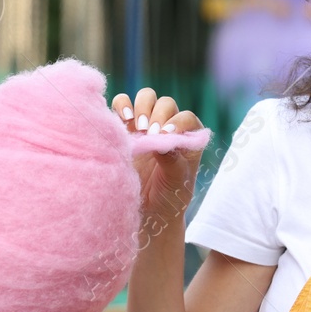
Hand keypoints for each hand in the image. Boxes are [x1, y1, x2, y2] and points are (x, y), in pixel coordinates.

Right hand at [109, 88, 206, 230]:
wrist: (145, 213)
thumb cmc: (168, 199)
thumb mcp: (177, 183)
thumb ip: (173, 161)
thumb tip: (161, 139)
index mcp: (188, 139)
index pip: (187, 118)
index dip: (177, 122)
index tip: (165, 135)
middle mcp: (168, 128)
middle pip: (165, 104)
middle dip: (158, 114)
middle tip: (149, 133)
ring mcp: (145, 127)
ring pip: (145, 98)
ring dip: (141, 106)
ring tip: (137, 126)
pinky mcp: (124, 129)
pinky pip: (122, 106)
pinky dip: (121, 106)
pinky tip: (122, 119)